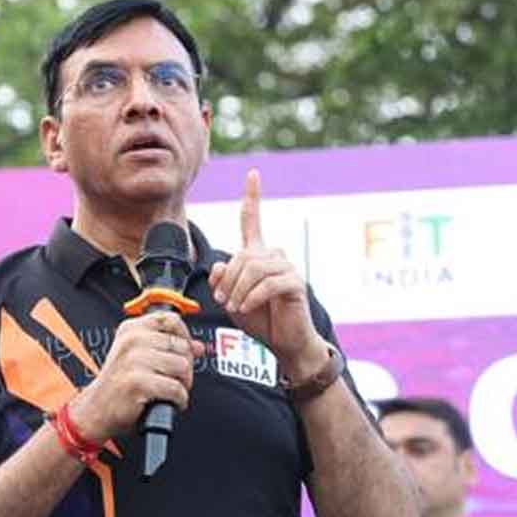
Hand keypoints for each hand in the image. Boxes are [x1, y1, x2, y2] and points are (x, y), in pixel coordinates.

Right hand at [69, 310, 204, 442]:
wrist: (96, 410)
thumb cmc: (118, 384)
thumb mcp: (138, 356)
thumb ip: (168, 347)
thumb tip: (197, 346)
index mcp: (131, 329)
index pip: (171, 320)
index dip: (185, 337)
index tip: (184, 351)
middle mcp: (132, 340)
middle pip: (182, 346)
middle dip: (185, 367)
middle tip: (173, 379)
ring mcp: (134, 360)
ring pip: (182, 367)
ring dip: (183, 384)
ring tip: (170, 391)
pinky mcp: (139, 382)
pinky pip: (176, 389)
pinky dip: (179, 400)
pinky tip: (168, 402)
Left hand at [208, 169, 326, 378]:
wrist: (284, 342)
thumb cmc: (258, 319)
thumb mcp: (231, 298)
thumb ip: (222, 280)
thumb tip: (220, 265)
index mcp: (258, 255)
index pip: (253, 221)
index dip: (252, 197)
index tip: (253, 174)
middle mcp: (274, 256)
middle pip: (243, 255)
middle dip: (228, 279)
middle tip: (223, 302)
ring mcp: (287, 268)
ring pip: (254, 268)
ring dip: (237, 290)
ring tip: (234, 307)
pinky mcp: (295, 283)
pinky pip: (267, 284)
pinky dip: (252, 297)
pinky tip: (246, 307)